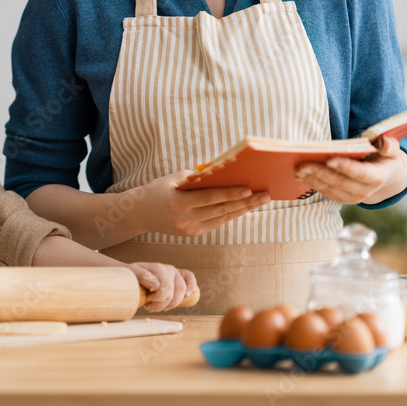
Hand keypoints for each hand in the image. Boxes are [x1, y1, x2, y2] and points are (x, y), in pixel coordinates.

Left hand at [128, 262, 196, 312]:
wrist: (133, 272)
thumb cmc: (132, 275)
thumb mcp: (132, 273)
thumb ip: (142, 276)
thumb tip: (156, 286)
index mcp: (159, 268)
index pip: (166, 289)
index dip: (157, 300)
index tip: (147, 301)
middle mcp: (169, 269)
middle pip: (173, 293)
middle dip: (161, 305)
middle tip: (150, 307)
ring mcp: (175, 272)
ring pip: (181, 292)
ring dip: (171, 304)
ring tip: (158, 306)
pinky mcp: (179, 274)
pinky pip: (190, 277)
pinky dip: (191, 286)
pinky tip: (187, 295)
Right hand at [135, 170, 270, 237]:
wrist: (141, 213)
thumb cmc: (159, 189)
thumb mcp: (174, 178)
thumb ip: (197, 178)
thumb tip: (222, 173)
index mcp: (178, 202)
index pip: (210, 198)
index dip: (230, 194)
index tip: (249, 189)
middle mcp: (184, 219)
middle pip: (221, 210)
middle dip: (245, 203)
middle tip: (265, 195)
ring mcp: (189, 229)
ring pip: (222, 218)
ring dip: (243, 209)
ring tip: (260, 200)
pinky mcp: (193, 234)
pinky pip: (216, 223)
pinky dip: (231, 214)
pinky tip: (244, 207)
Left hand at [295, 135, 406, 204]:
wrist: (385, 177)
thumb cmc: (385, 158)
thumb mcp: (392, 151)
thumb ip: (390, 146)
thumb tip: (384, 143)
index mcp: (377, 177)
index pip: (360, 173)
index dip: (345, 167)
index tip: (329, 160)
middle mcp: (365, 191)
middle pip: (339, 182)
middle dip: (320, 173)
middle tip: (303, 164)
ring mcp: (353, 198)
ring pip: (329, 189)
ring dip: (312, 179)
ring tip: (298, 169)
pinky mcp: (342, 199)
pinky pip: (325, 192)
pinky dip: (312, 184)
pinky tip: (300, 175)